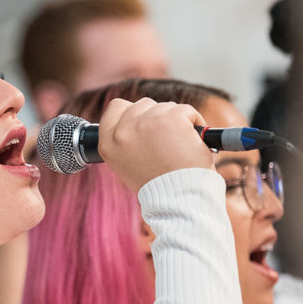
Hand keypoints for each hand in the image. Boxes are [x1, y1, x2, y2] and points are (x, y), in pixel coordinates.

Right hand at [97, 97, 212, 190]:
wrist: (178, 198)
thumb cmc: (158, 186)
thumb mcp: (127, 166)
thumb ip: (126, 141)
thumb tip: (139, 121)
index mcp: (108, 143)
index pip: (116, 108)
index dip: (132, 112)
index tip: (144, 123)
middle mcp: (123, 130)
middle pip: (143, 105)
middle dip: (157, 118)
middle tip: (167, 141)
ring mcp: (146, 121)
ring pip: (165, 107)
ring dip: (176, 122)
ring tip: (179, 147)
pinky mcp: (171, 117)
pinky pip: (186, 110)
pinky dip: (194, 123)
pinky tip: (192, 142)